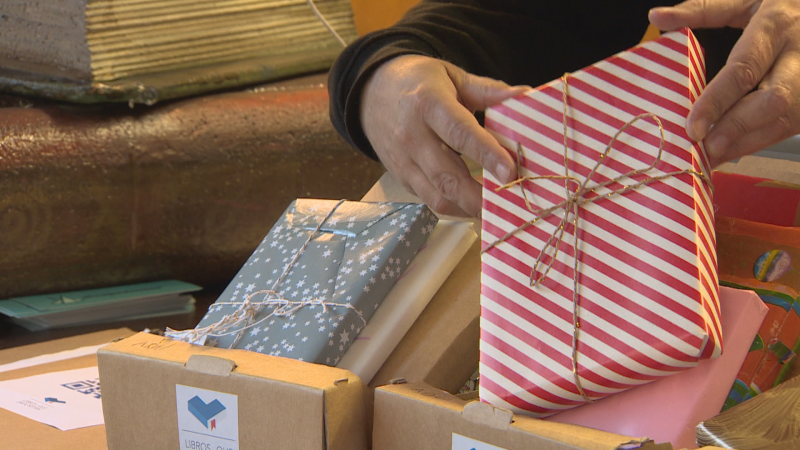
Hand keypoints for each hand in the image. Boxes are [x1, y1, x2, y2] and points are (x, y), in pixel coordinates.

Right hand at [360, 55, 528, 216]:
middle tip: (509, 204)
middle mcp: (412, 136)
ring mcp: (403, 161)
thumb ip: (489, 90)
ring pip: (437, 195)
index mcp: (428, 104)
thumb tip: (526, 95)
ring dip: (468, 208)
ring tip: (496, 211)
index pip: (459, 133)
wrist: (370, 92)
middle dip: (479, 196)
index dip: (486, 154)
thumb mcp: (452, 77)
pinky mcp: (401, 177)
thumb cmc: (419, 83)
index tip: (510, 171)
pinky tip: (474, 206)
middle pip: (447, 176)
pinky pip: (429, 200)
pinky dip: (455, 207)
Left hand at [649, 0, 799, 165]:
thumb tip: (657, 17)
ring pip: (785, 119)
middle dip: (736, 128)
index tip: (693, 127)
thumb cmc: (780, 3)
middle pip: (773, 100)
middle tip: (705, 147)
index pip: (744, 69)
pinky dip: (758, 141)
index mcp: (775, 25)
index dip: (717, 102)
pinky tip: (732, 149)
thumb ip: (701, 9)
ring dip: (746, 142)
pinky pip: (788, 126)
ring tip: (711, 156)